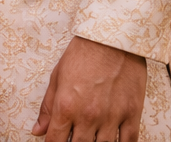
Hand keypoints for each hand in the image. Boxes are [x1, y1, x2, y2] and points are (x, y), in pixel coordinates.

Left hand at [32, 36, 147, 141]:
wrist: (111, 38)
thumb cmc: (83, 54)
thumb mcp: (57, 77)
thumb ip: (47, 107)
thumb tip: (38, 131)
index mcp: (66, 106)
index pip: (55, 140)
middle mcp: (88, 116)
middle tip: (74, 138)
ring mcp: (112, 117)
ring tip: (91, 137)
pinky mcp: (132, 114)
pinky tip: (112, 141)